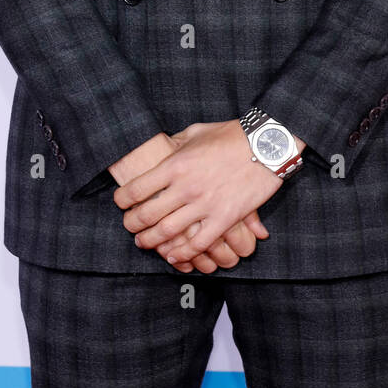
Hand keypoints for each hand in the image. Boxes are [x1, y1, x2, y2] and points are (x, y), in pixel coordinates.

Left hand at [114, 120, 283, 260]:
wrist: (267, 144)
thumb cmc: (231, 134)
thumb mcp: (196, 132)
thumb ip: (176, 142)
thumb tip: (162, 146)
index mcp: (175, 164)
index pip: (136, 189)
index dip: (122, 200)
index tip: (120, 204)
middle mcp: (186, 187)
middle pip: (147, 215)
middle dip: (132, 225)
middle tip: (129, 227)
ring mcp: (205, 205)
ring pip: (168, 233)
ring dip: (151, 241)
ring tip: (144, 243)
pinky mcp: (225, 218)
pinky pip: (199, 244)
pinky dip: (182, 253)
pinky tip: (173, 255)